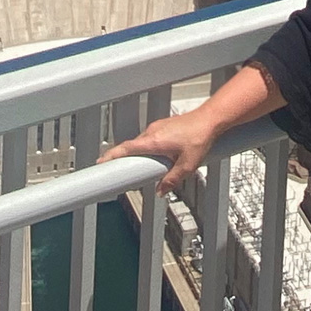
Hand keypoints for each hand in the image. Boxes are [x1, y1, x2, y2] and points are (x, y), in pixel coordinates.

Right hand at [100, 110, 217, 191]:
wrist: (210, 120)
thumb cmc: (200, 136)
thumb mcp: (188, 165)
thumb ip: (172, 180)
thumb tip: (162, 190)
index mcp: (153, 141)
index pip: (125, 148)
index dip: (110, 156)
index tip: (99, 163)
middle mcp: (152, 132)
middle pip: (132, 148)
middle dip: (127, 160)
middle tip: (122, 173)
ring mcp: (157, 127)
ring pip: (142, 144)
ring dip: (142, 155)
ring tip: (149, 168)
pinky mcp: (163, 126)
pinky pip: (150, 139)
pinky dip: (150, 149)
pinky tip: (162, 156)